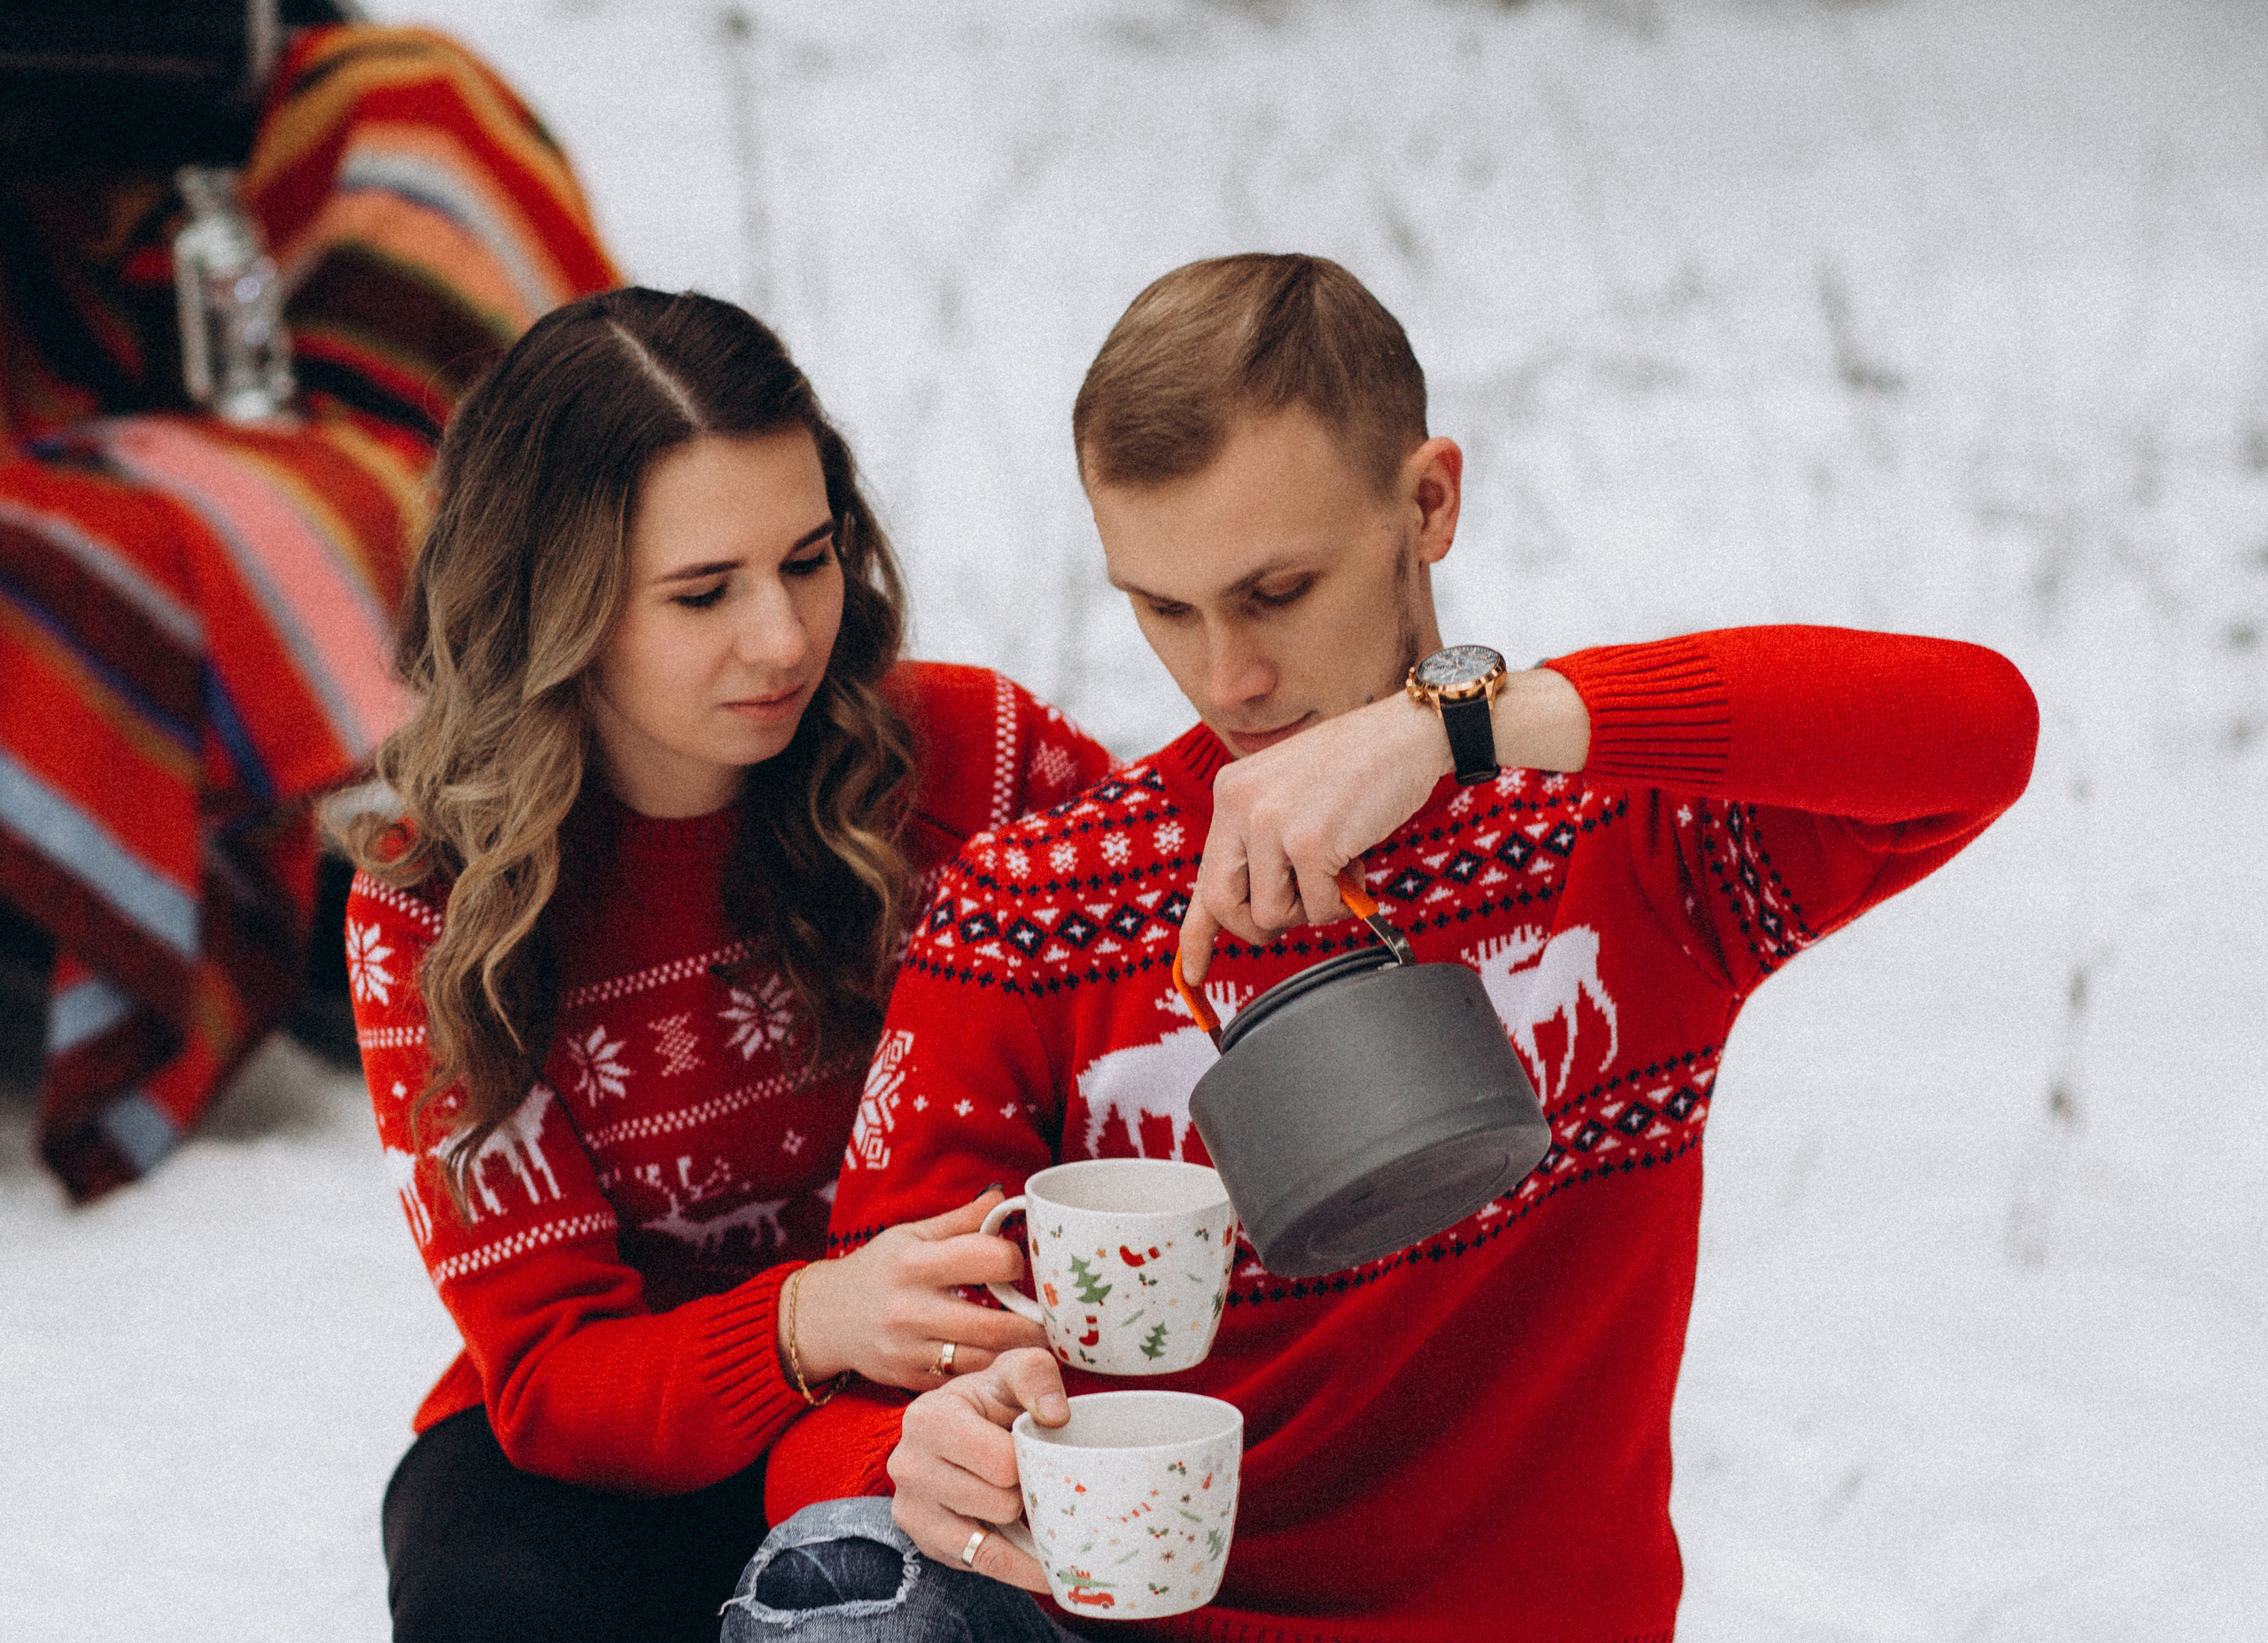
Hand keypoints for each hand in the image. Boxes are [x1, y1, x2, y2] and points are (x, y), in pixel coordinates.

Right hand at [788, 1190, 1048, 1389]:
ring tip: (1034, 1340)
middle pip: (995, 1325)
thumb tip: (1007, 1197)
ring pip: (984, 1360)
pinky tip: (998, 1358)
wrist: (826, 1318)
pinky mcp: (911, 1381)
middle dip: (1034, 1324)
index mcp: (915, 1263)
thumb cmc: (878, 1270)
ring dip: (1016, 1353)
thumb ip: (962, 1220)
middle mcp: (910, 1309)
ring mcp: (909, 1351)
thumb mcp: (912, 1235)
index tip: (1019, 1266)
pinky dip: (987, 1371)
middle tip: (1052, 1318)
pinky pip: (964, 1380)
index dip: (1015, 1261)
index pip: (988, 1259)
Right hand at [888, 1347, 1066, 1592]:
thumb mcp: (1014, 1370)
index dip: (1032, 1461)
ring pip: (992, 1541)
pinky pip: (983, 1567)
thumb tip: (1055, 1416)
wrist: (960, 1425)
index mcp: (929, 1419)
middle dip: (1026, 1493)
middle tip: (1030, 1476)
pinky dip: (1019, 1568)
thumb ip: (1037, 1377)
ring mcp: (910, 1509)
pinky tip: (1045, 1564)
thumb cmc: (992, 1399)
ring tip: (1027, 1503)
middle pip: (1000, 1503)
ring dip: (1019, 1525)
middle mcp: (908, 1466)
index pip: (1003, 1463)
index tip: (1036, 1450)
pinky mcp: (923, 1542)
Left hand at [1180, 694, 1446, 981]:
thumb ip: (1264, 845)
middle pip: (1222, 905)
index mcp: (1231, 793)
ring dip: (1311, 909)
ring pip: (1271, 914)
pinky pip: (1317, 909)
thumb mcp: (1291, 798)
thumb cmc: (1358, 770)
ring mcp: (1271, 822)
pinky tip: (1356, 863)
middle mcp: (1239, 804)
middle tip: (1298, 910)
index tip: (1191, 975)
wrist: (1407, 734)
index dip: (1196, 935)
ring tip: (1337, 871)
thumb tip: (1255, 909)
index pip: (1202, 876)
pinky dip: (1343, 902)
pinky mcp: (1309, 841)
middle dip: (1260, 925)